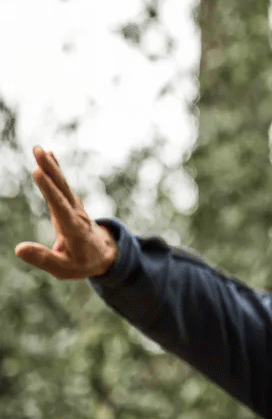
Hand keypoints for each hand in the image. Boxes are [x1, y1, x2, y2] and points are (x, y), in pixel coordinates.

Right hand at [14, 147, 118, 279]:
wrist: (105, 255)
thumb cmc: (83, 263)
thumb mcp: (63, 268)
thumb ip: (43, 258)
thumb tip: (18, 249)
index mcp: (74, 229)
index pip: (60, 207)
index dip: (49, 190)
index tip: (37, 173)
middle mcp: (76, 214)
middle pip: (62, 189)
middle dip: (50, 170)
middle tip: (38, 151)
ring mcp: (75, 207)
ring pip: (63, 184)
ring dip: (52, 166)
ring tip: (40, 149)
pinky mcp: (71, 204)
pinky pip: (63, 185)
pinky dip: (56, 171)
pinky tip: (49, 157)